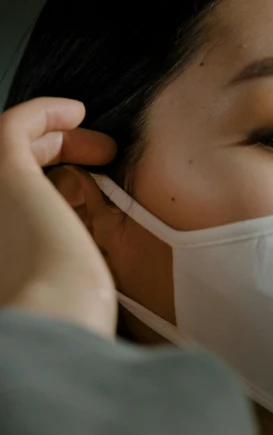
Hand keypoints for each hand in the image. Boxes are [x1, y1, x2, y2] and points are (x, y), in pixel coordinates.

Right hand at [0, 97, 117, 337]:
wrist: (58, 320)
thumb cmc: (69, 315)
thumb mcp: (64, 288)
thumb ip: (64, 267)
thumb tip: (90, 272)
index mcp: (6, 246)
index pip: (17, 201)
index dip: (50, 181)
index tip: (91, 183)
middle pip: (13, 171)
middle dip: (55, 156)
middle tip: (101, 159)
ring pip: (11, 148)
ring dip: (55, 138)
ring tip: (101, 146)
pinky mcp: (5, 174)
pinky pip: (14, 125)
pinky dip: (43, 113)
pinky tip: (77, 113)